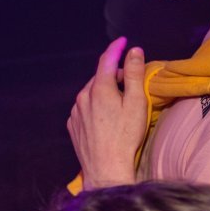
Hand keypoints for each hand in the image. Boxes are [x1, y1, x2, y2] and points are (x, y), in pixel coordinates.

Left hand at [68, 37, 146, 189]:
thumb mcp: (136, 102)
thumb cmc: (125, 137)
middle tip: (130, 84)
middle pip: (99, 78)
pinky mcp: (73, 126)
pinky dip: (96, 107)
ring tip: (120, 105)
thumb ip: (134, 74)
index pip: (107, 60)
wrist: (106, 169)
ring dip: (105, 92)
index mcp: (99, 88)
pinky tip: (107, 118)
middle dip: (114, 76)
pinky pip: (85, 109)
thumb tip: (133, 51)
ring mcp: (75, 113)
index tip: (123, 41)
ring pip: (91, 93)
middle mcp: (83, 97)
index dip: (116, 48)